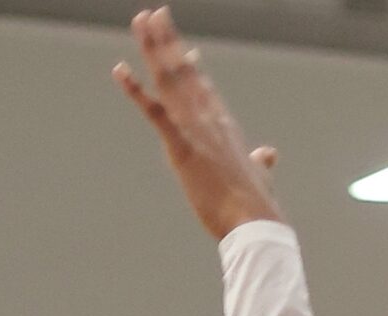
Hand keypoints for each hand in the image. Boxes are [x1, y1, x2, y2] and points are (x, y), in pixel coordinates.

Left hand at [115, 8, 282, 240]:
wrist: (255, 223)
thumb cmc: (257, 206)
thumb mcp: (259, 176)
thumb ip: (260, 162)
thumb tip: (267, 154)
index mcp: (225, 126)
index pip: (202, 88)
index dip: (188, 64)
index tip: (180, 47)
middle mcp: (210, 119)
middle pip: (183, 72)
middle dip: (167, 41)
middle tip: (152, 14)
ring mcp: (195, 131)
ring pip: (169, 80)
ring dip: (152, 48)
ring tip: (141, 21)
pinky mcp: (182, 148)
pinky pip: (155, 112)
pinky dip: (136, 90)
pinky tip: (120, 70)